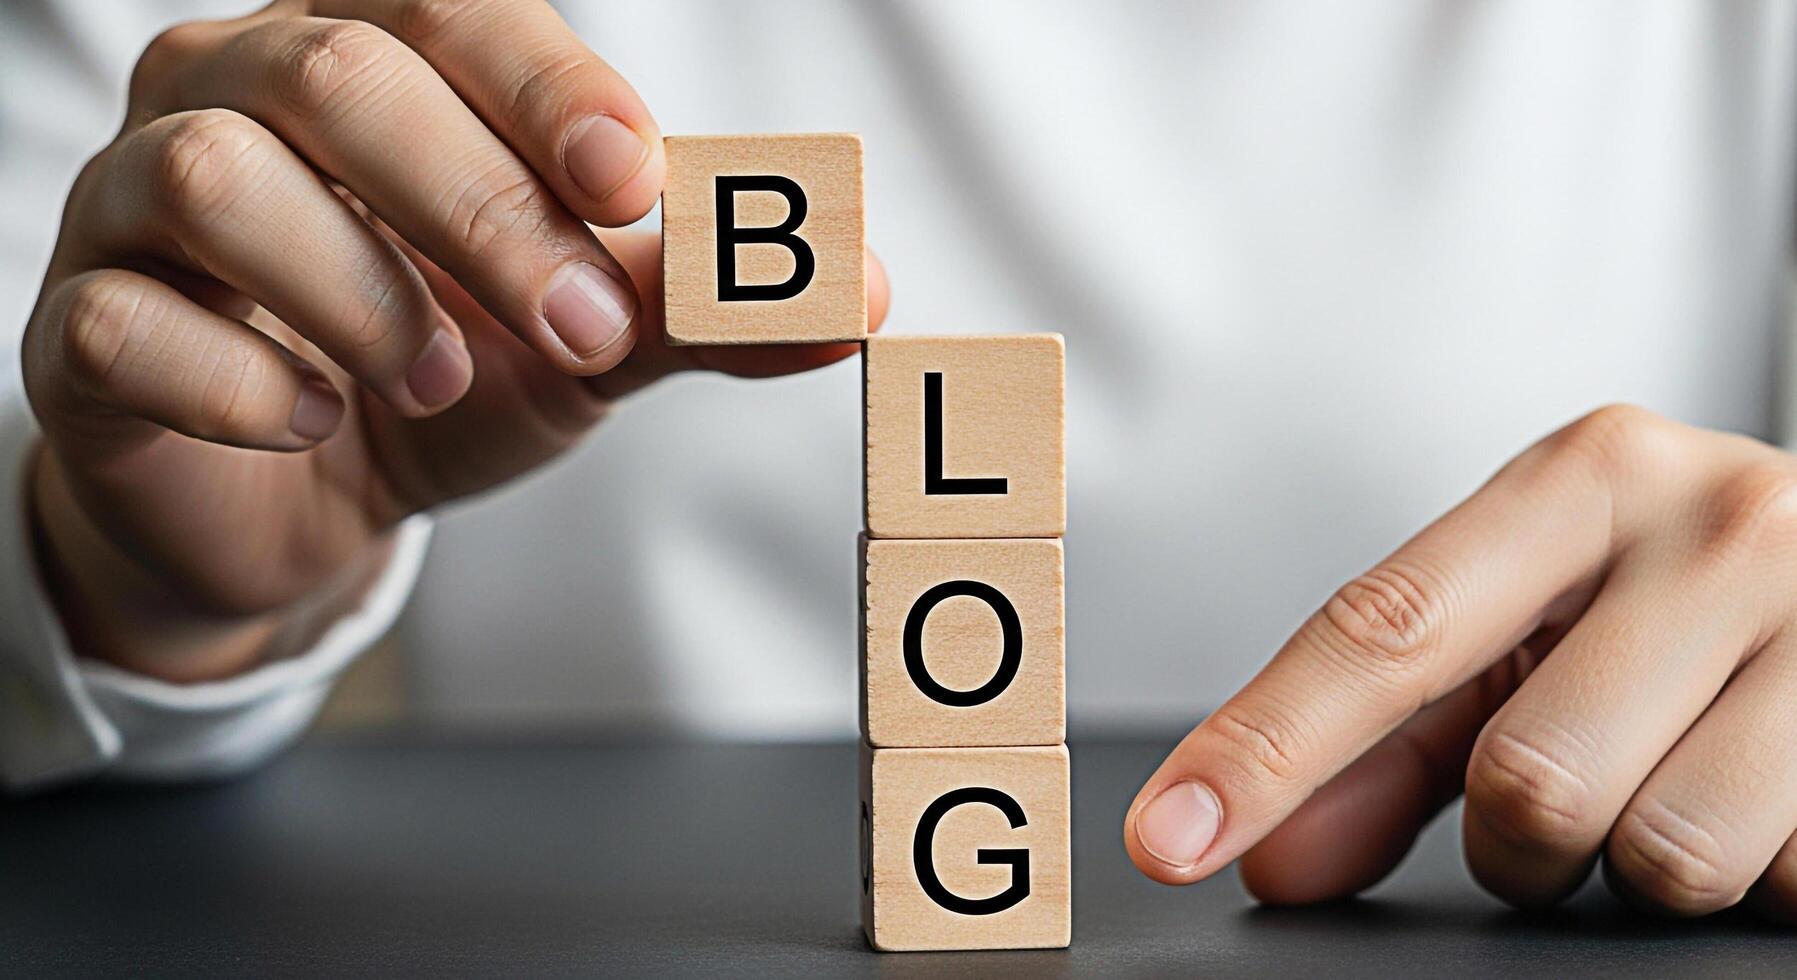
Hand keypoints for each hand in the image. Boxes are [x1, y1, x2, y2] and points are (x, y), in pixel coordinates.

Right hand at [21, 0, 887, 681]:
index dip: (544, 84)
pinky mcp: (78, 328)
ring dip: (362, 291)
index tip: (635, 181)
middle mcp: (234, 91)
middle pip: (337, 76)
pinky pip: (121, 320)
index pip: (450, 10)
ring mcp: (132, 202)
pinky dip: (243, 379)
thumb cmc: (445, 373)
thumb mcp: (586, 338)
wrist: (303, 497)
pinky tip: (319, 419)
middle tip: (581, 328)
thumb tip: (855, 292)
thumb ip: (701, 307)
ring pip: (214, 176)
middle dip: (481, 207)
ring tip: (446, 381)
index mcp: (368, 54)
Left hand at [1125, 405, 1796, 920]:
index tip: (1172, 834)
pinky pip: (1780, 883)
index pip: (1386, 628)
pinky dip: (1753, 876)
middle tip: (1568, 794)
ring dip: (1635, 866)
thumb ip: (1395, 740)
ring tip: (1680, 781)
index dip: (1268, 746)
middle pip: (1526, 778)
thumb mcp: (1540, 625)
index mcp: (1587, 477)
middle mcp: (1716, 526)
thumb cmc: (1686, 596)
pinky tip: (1769, 799)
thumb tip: (1269, 854)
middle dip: (1516, 839)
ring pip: (1659, 853)